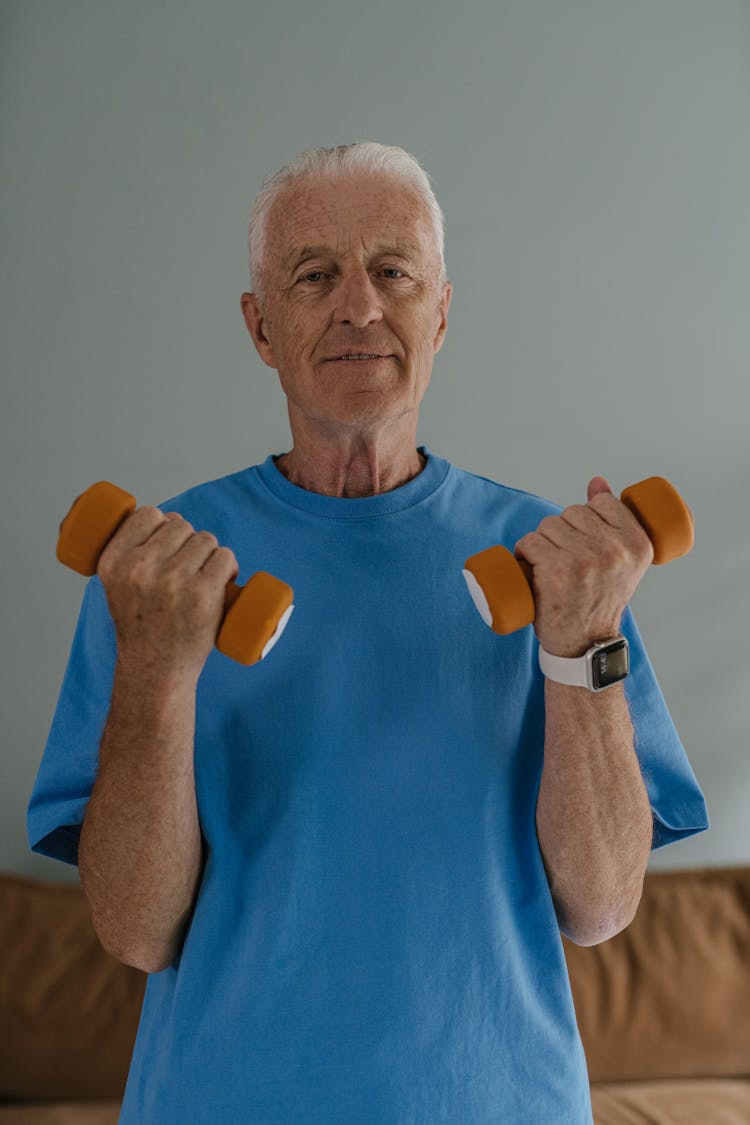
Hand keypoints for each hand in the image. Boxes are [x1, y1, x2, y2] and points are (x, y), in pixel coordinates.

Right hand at [96, 506, 238, 678]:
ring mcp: (173, 579)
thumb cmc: (142, 626)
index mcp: (114, 562)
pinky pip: (225, 557)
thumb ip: (131, 553)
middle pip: (180, 526)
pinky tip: (225, 580)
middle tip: (189, 569)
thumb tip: (171, 518)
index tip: (170, 544)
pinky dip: (229, 566)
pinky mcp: (202, 592)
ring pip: (205, 539)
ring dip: (211, 554)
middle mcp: (140, 568)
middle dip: (189, 542)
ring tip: (205, 578)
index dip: (164, 523)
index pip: (147, 515)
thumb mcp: (119, 586)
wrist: (155, 669)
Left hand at [513, 476, 653, 656]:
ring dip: (542, 542)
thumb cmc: (600, 599)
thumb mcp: (621, 560)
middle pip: (572, 512)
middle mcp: (615, 549)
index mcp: (638, 543)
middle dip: (562, 531)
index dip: (587, 519)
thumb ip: (614, 518)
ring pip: (548, 525)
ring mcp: (585, 558)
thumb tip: (597, 482)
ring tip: (550, 566)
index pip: (603, 502)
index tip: (586, 542)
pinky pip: (530, 541)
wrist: (586, 643)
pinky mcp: (557, 569)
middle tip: (567, 561)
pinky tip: (531, 567)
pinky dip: (523, 553)